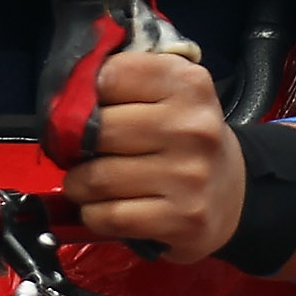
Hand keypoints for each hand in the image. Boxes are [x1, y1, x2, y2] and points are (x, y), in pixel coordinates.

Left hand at [61, 49, 241, 261]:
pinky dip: (94, 214)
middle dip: (75, 146)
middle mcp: (193, 127)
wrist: (232, 191)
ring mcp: (190, 176)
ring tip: (91, 183)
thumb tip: (62, 100)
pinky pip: (108, 216)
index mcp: (187, 84)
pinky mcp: (183, 218)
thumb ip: (121, 84)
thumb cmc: (184, 138)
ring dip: (80, 185)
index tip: (86, 111)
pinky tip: (107, 208)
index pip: (108, 77)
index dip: (84, 96)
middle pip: (97, 130)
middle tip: (81, 153)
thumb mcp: (166, 93)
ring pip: (97, 178)